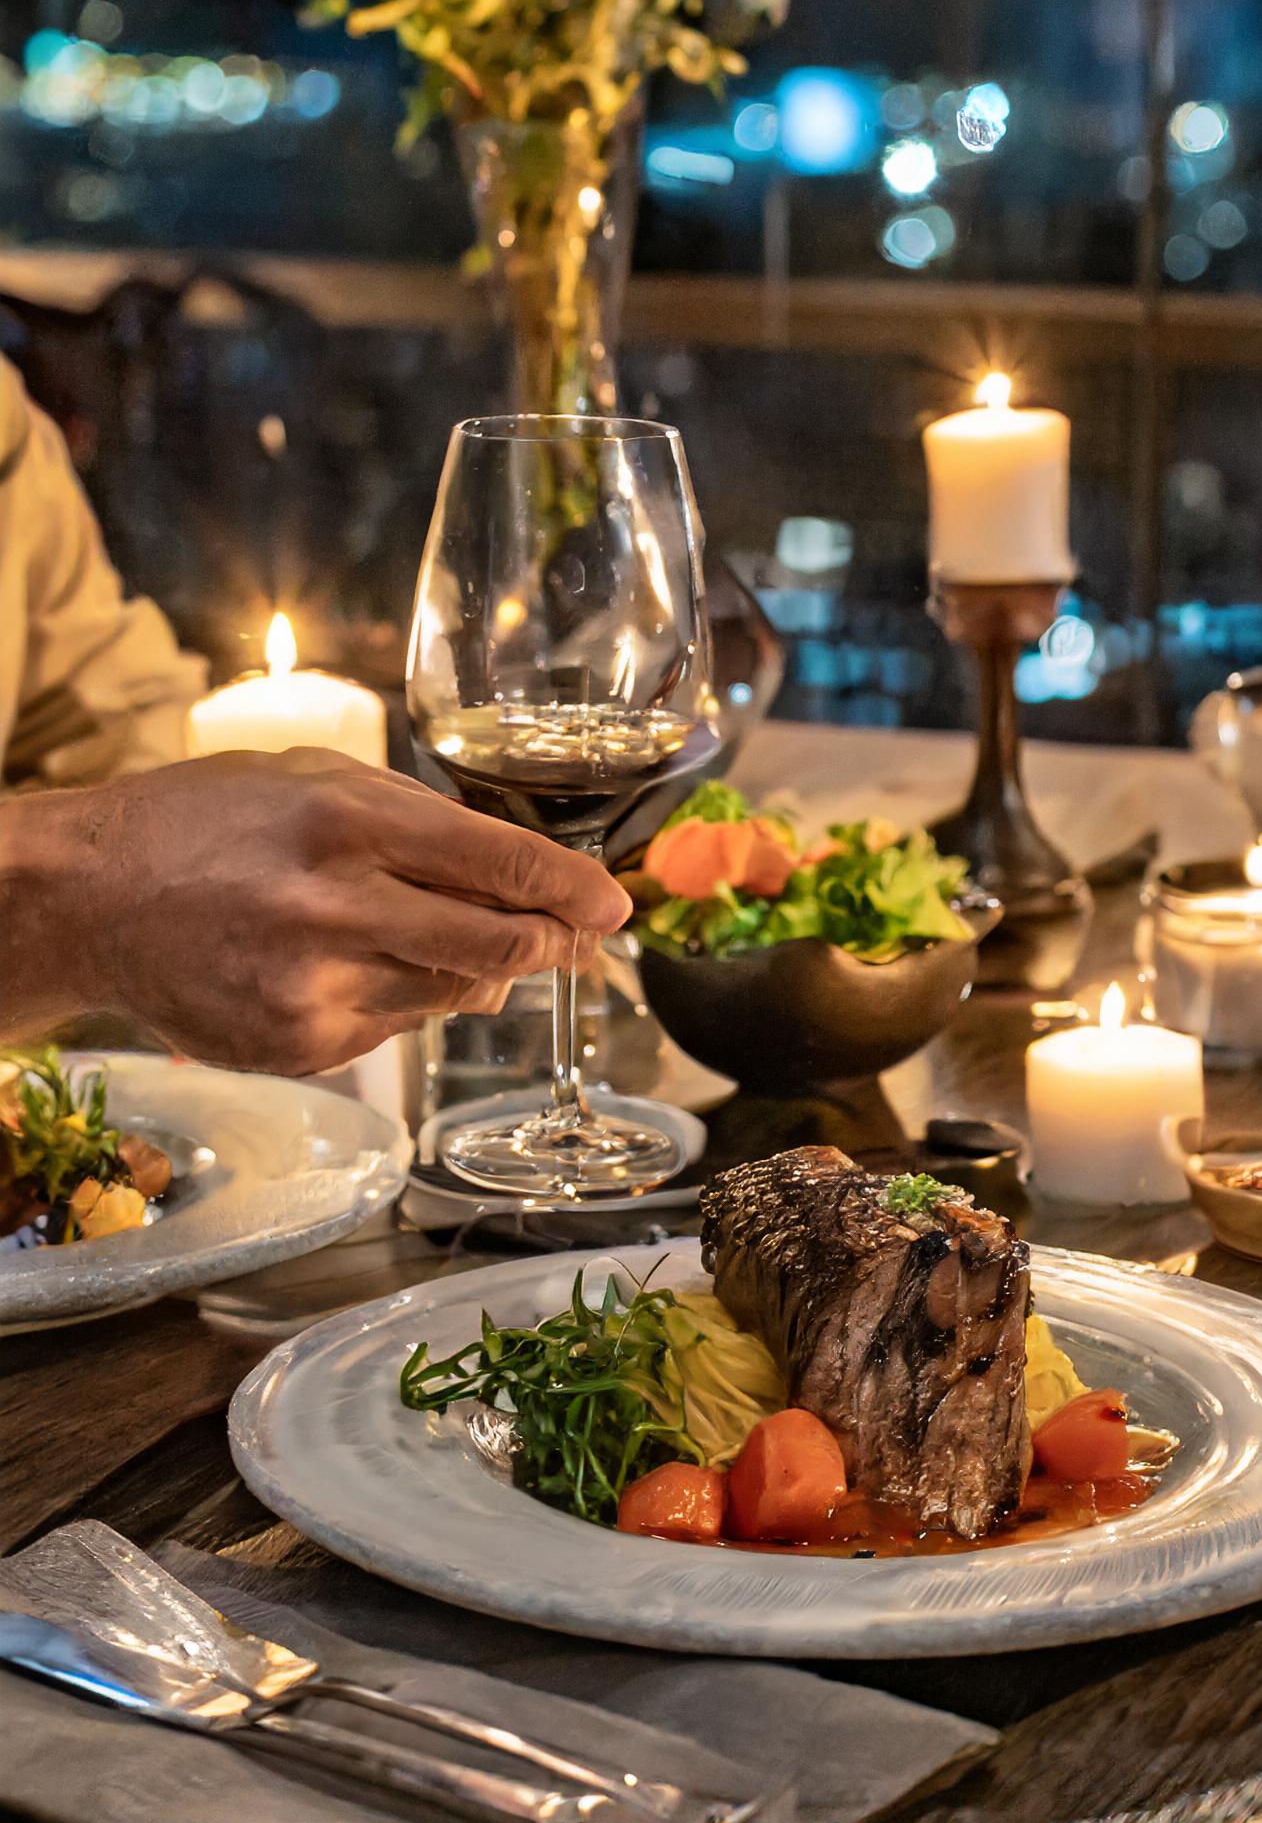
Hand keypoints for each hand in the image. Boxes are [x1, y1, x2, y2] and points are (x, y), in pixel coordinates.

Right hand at [1, 751, 630, 1074]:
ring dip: (475, 970)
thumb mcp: (316, 776)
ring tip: (426, 933)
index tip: (614, 907)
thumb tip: (517, 870)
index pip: (497, 863)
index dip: (571, 890)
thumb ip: (419, 819)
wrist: (87, 898)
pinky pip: (396, 1029)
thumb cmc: (209, 823)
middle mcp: (336, 907)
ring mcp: (315, 986)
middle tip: (577, 940)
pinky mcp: (297, 1045)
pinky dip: (403, 998)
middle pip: (497, 946)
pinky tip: (354, 964)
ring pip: (454, 994)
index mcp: (346, 821)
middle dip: (554, 946)